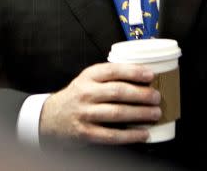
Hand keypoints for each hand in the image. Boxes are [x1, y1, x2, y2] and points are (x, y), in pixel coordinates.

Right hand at [39, 62, 161, 143]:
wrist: (50, 118)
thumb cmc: (76, 98)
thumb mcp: (87, 81)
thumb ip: (108, 78)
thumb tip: (142, 78)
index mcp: (88, 77)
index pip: (112, 70)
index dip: (133, 72)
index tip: (150, 75)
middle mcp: (85, 94)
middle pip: (118, 92)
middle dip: (141, 94)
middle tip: (157, 97)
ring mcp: (85, 114)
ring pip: (117, 113)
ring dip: (140, 114)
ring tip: (155, 113)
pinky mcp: (86, 132)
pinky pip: (112, 135)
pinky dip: (130, 135)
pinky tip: (143, 134)